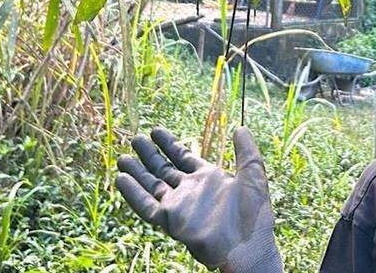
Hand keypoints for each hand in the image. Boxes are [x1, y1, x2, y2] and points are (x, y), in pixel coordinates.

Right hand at [116, 127, 281, 272]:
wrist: (246, 247)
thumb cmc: (254, 215)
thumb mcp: (253, 176)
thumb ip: (246, 152)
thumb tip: (241, 128)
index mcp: (208, 179)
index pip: (183, 157)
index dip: (169, 144)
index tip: (155, 131)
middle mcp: (191, 191)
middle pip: (164, 170)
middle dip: (149, 155)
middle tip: (135, 139)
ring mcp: (179, 206)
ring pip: (151, 186)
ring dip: (137, 172)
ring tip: (122, 157)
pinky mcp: (170, 221)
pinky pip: (147, 206)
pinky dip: (133, 193)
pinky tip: (121, 179)